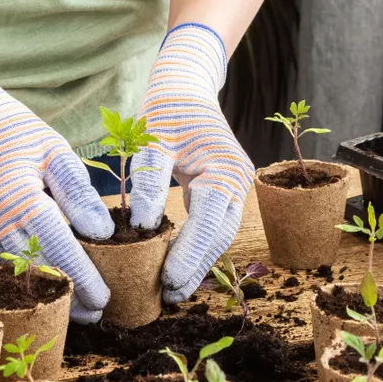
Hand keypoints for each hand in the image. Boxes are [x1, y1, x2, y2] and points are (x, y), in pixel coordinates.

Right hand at [0, 53, 113, 322]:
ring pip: (12, 274)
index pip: (58, 248)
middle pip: (35, 270)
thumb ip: (80, 194)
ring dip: (42, 292)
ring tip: (73, 307)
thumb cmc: (20, 136)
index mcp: (19, 197)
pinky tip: (41, 287)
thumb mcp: (56, 153)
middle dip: (65, 295)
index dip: (81, 278)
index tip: (103, 299)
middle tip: (93, 313)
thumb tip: (103, 234)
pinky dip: (18, 278)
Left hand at [129, 23, 254, 303]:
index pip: (209, 221)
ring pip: (220, 235)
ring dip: (198, 263)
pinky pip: (214, 226)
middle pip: (220, 236)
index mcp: (226, 169)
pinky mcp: (224, 190)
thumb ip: (148, 180)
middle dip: (196, 268)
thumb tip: (143, 226)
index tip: (168, 281)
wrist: (187, 84)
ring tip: (172, 291)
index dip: (190, 254)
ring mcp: (236, 187)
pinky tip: (179, 267)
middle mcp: (239, 181)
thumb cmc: (167, 108)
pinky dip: (198, 248)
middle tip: (169, 297)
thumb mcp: (152, 137)